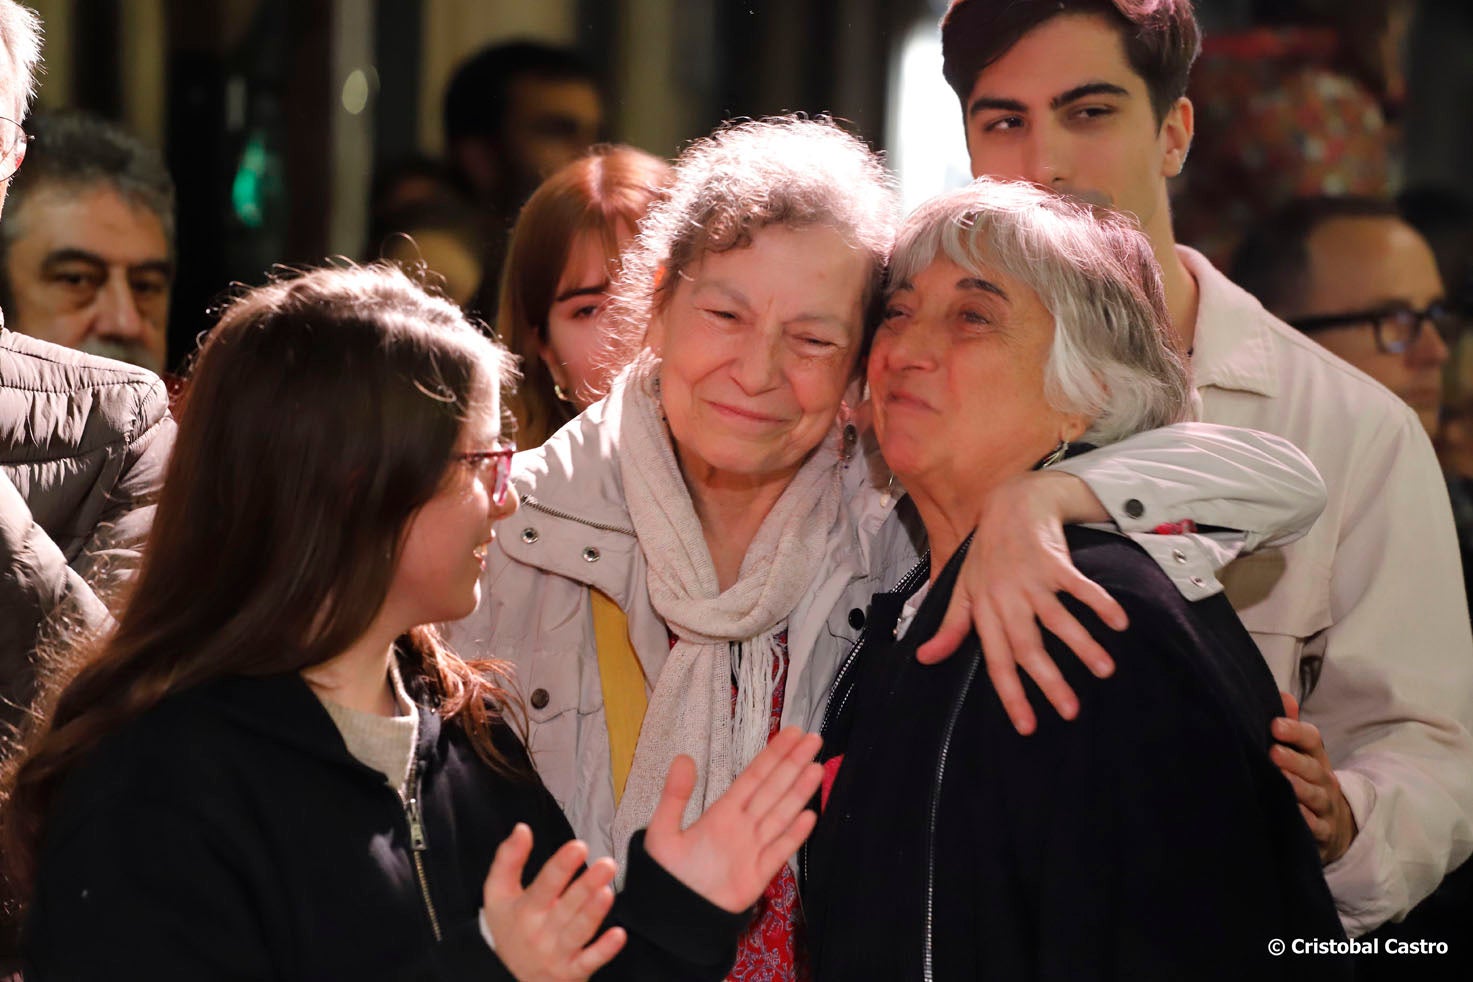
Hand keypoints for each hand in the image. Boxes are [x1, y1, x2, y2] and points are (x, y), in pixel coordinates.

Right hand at [481, 824, 627, 980]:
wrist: (502, 976)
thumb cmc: (508, 927)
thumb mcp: (497, 893)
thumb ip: (508, 859)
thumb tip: (522, 829)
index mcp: (525, 909)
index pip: (544, 884)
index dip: (561, 865)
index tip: (578, 847)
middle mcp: (541, 931)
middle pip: (567, 906)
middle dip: (587, 885)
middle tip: (607, 864)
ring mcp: (557, 953)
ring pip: (579, 931)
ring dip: (594, 913)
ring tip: (608, 892)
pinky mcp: (571, 972)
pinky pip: (589, 961)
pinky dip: (604, 950)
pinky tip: (619, 934)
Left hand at [643, 727, 823, 911]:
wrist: (673, 917)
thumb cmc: (667, 875)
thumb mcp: (663, 831)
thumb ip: (674, 796)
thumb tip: (683, 757)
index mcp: (722, 812)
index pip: (753, 777)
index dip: (773, 755)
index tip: (792, 733)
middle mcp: (742, 826)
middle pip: (773, 789)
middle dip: (793, 764)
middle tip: (814, 738)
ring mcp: (753, 849)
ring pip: (780, 814)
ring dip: (799, 792)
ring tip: (816, 768)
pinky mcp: (759, 875)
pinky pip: (779, 851)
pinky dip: (794, 835)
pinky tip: (809, 816)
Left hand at [916, 470, 1126, 735]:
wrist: (1010, 504)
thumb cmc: (987, 554)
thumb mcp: (964, 589)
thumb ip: (952, 626)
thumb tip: (924, 658)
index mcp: (984, 611)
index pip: (996, 660)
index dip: (1010, 695)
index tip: (1027, 726)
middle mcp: (1006, 598)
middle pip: (1028, 647)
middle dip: (1049, 682)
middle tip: (1071, 712)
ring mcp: (1031, 579)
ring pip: (1058, 620)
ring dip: (1083, 645)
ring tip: (1104, 671)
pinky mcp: (1054, 561)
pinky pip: (1080, 586)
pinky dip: (1100, 604)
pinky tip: (1119, 623)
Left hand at [1271, 692, 1357, 863]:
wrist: (1335, 827)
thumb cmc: (1306, 782)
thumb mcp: (1301, 755)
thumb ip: (1290, 728)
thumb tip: (1281, 695)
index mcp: (1315, 758)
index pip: (1312, 740)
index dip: (1295, 732)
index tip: (1274, 725)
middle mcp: (1323, 781)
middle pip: (1313, 768)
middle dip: (1294, 760)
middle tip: (1273, 752)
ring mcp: (1324, 808)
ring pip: (1314, 797)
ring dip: (1298, 788)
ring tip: (1281, 780)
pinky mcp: (1322, 833)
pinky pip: (1315, 827)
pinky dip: (1305, 822)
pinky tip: (1293, 814)